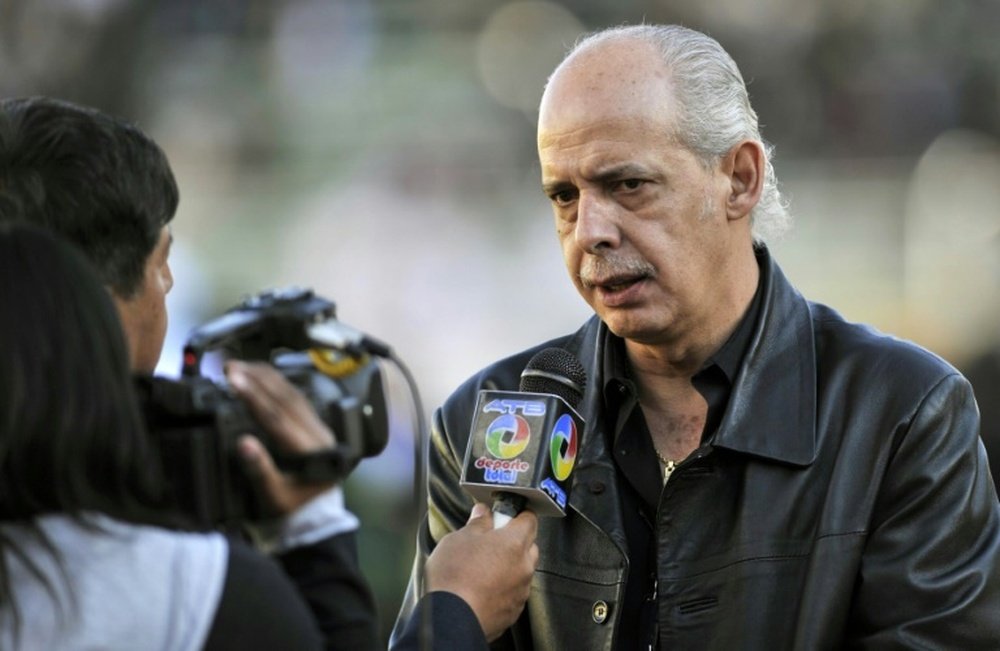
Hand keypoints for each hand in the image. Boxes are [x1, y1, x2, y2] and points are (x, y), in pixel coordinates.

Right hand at [224, 360, 336, 515]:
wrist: (317, 517)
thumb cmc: (293, 508)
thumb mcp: (274, 496)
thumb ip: (260, 470)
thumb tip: (243, 442)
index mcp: (311, 449)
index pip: (278, 416)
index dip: (254, 397)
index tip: (233, 380)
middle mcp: (319, 432)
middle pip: (287, 398)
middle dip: (258, 379)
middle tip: (231, 366)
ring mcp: (319, 426)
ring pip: (293, 394)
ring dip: (268, 377)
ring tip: (243, 365)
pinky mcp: (315, 425)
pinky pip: (297, 398)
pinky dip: (278, 384)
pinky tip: (262, 376)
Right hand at [424, 502, 538, 640]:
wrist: (452, 619)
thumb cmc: (454, 577)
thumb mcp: (458, 539)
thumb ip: (477, 524)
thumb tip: (483, 514)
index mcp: (514, 542)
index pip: (529, 520)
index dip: (518, 514)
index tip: (506, 514)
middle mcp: (524, 566)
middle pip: (529, 546)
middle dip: (514, 541)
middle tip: (491, 541)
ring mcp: (520, 591)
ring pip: (521, 571)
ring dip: (508, 566)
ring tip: (482, 568)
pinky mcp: (513, 611)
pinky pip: (513, 592)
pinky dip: (503, 588)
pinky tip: (483, 588)